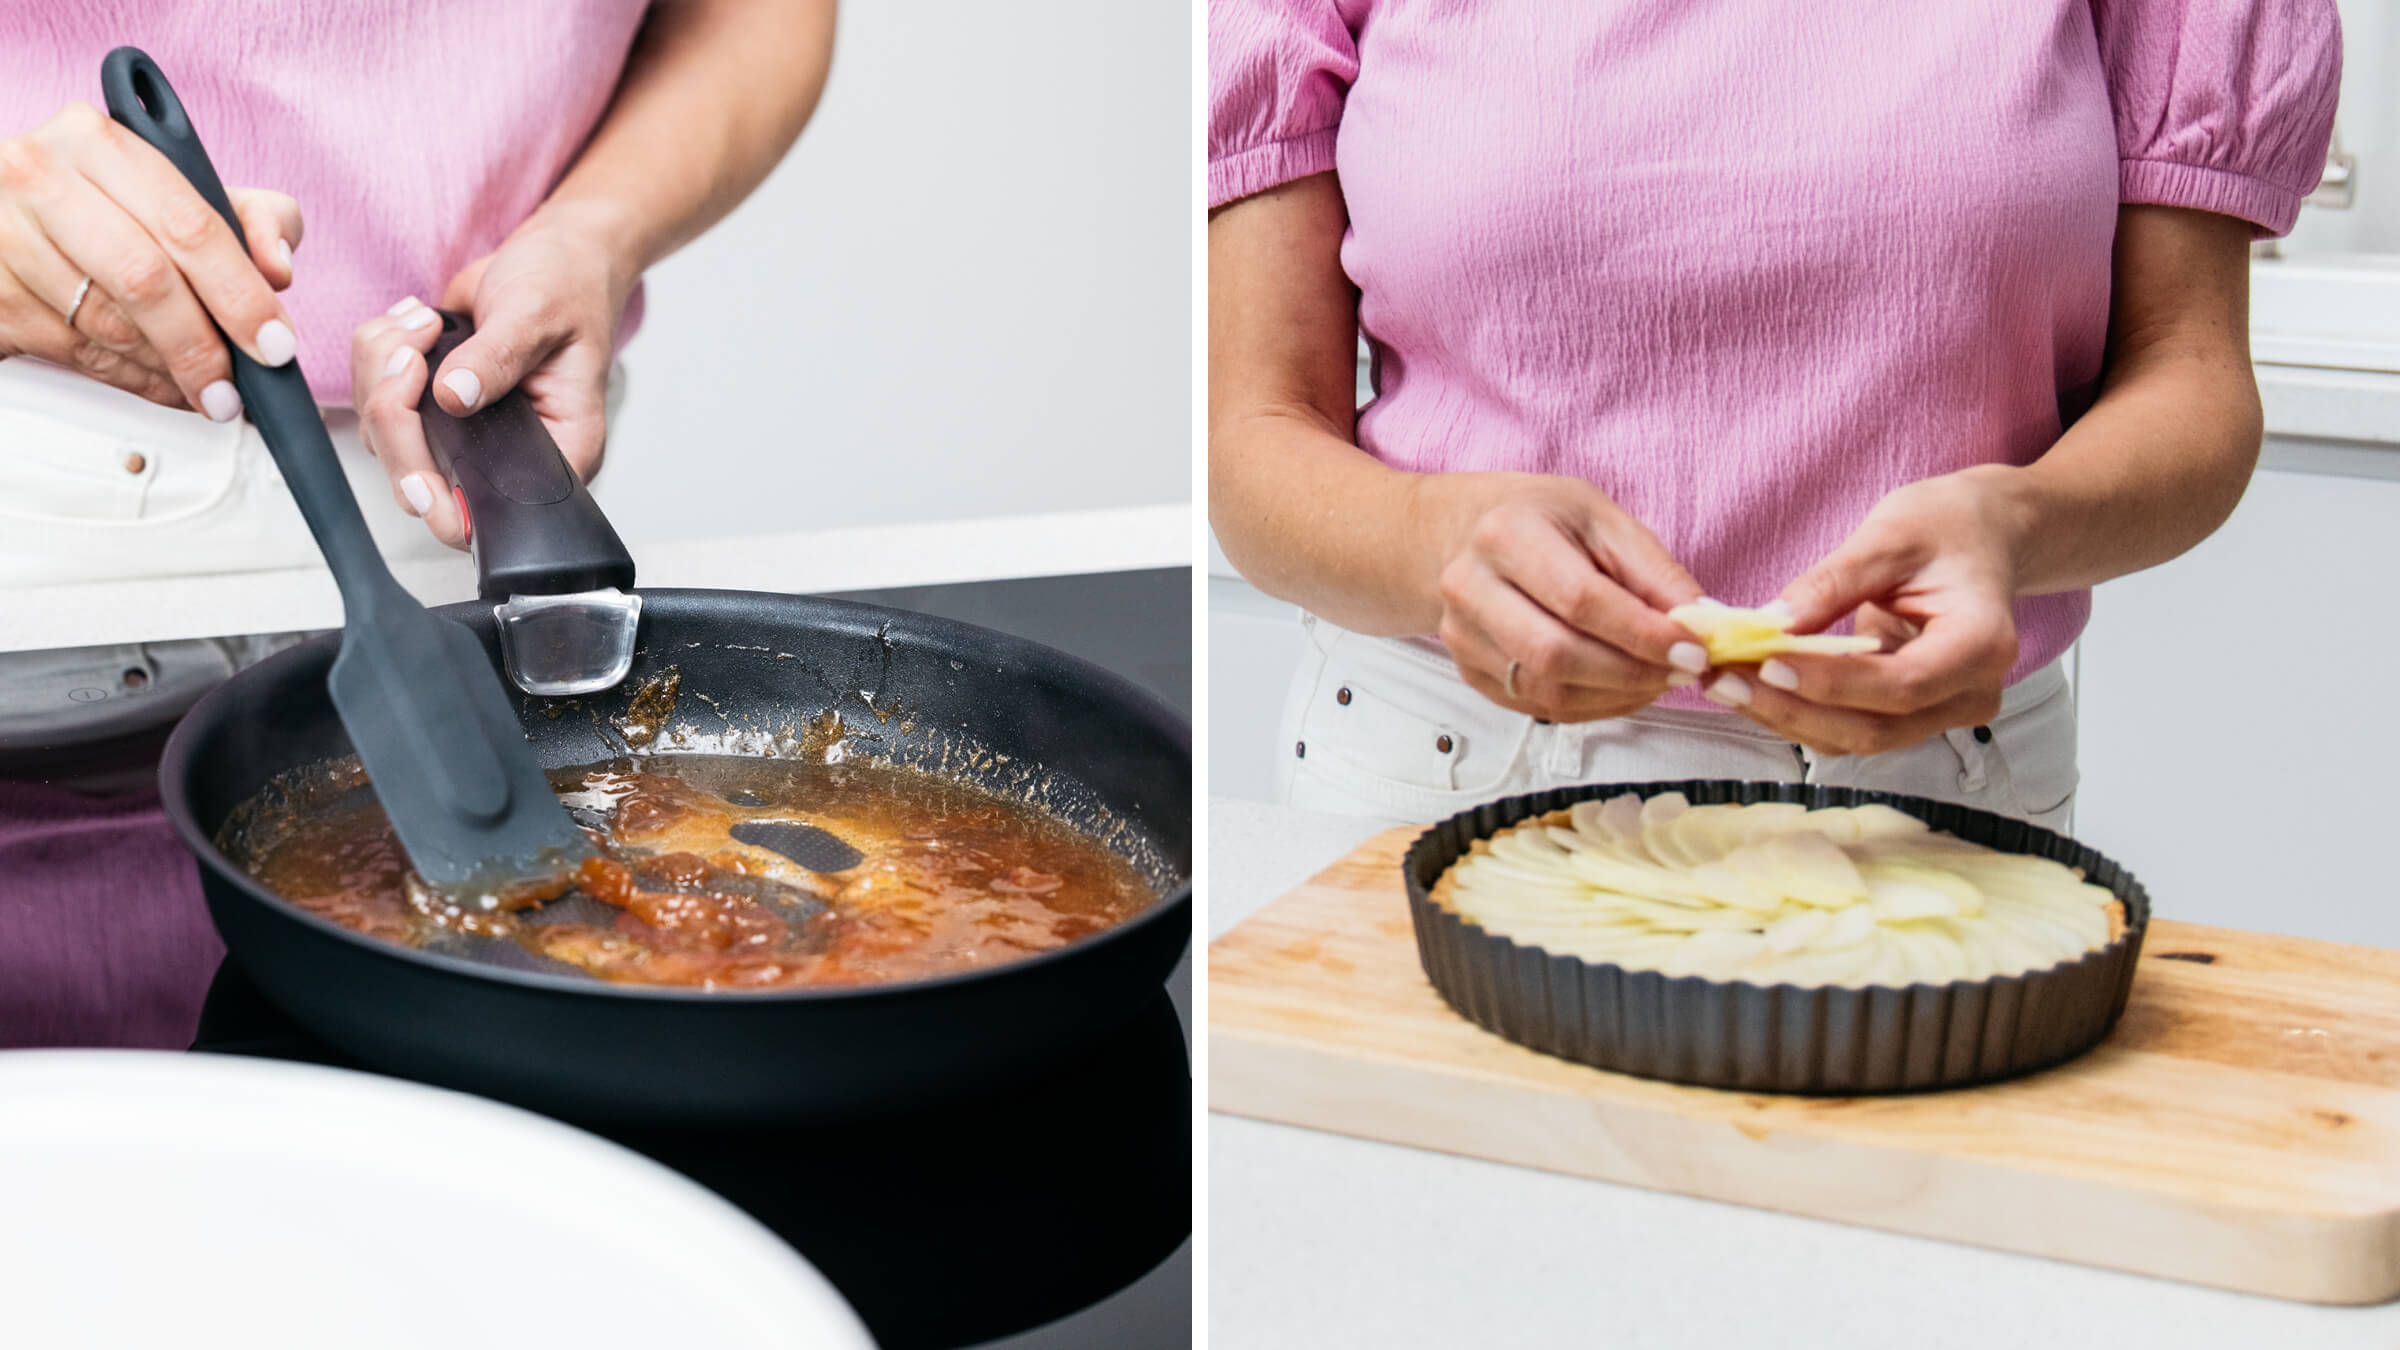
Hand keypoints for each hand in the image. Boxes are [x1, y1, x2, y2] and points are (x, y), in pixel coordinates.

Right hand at [0, 102, 299, 415]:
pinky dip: (132, 379)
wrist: (8, 217)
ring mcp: (3, 233)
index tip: (275, 343)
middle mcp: (39, 177)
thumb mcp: (186, 191)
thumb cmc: (108, 205)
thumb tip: (276, 269)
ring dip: (169, 370)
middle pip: (144, 280)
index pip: (190, 226)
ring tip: (205, 389)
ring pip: (107, 325)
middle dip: (202, 346)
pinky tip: (162, 382)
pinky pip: (74, 352)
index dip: (241, 294)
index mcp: (97, 141)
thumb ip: (252, 218)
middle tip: (236, 391)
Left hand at [351, 210, 630, 546]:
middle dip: (396, 417)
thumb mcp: (539, 315)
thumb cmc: (569, 284)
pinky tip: (415, 321)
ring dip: (382, 373)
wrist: (556, 254)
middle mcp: (510, 454)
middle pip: (421, 482)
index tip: (418, 470)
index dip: (445, 504)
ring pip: (388, 438)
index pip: (493, 516)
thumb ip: (498, 358)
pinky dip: (377, 355)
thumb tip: (453, 397)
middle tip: (410, 353)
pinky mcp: (434, 403)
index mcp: (556, 452)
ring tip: (423, 321)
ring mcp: (466, 432)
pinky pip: (378, 399)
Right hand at [1430, 474, 1710, 721]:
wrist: (1470, 534)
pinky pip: (1538, 706)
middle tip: (1682, 672)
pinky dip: (1593, 706)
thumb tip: (1704, 625)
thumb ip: (1654, 572)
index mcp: (1506, 534)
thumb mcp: (1605, 521)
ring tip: (1658, 679)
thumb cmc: (1546, 521)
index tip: (1694, 651)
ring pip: (1546, 691)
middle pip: (1555, 655)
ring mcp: (1460, 634)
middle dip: (1632, 673)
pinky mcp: (1468, 670)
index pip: (1580, 600)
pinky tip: (1623, 687)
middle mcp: (1469, 586)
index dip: (1642, 634)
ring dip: (1617, 696)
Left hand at [1707, 469, 2024, 754]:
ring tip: (1724, 681)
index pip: (1901, 685)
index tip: (1767, 663)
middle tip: (1723, 680)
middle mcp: (1972, 693)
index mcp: (1983, 645)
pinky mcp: (1914, 713)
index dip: (1831, 684)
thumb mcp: (1890, 536)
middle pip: (1875, 729)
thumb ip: (1833, 583)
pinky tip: (1752, 685)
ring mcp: (1945, 710)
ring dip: (1786, 716)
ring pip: (1856, 738)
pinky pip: (1851, 725)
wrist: (1983, 536)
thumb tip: (1772, 625)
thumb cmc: (1946, 526)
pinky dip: (1800, 710)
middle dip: (1793, 709)